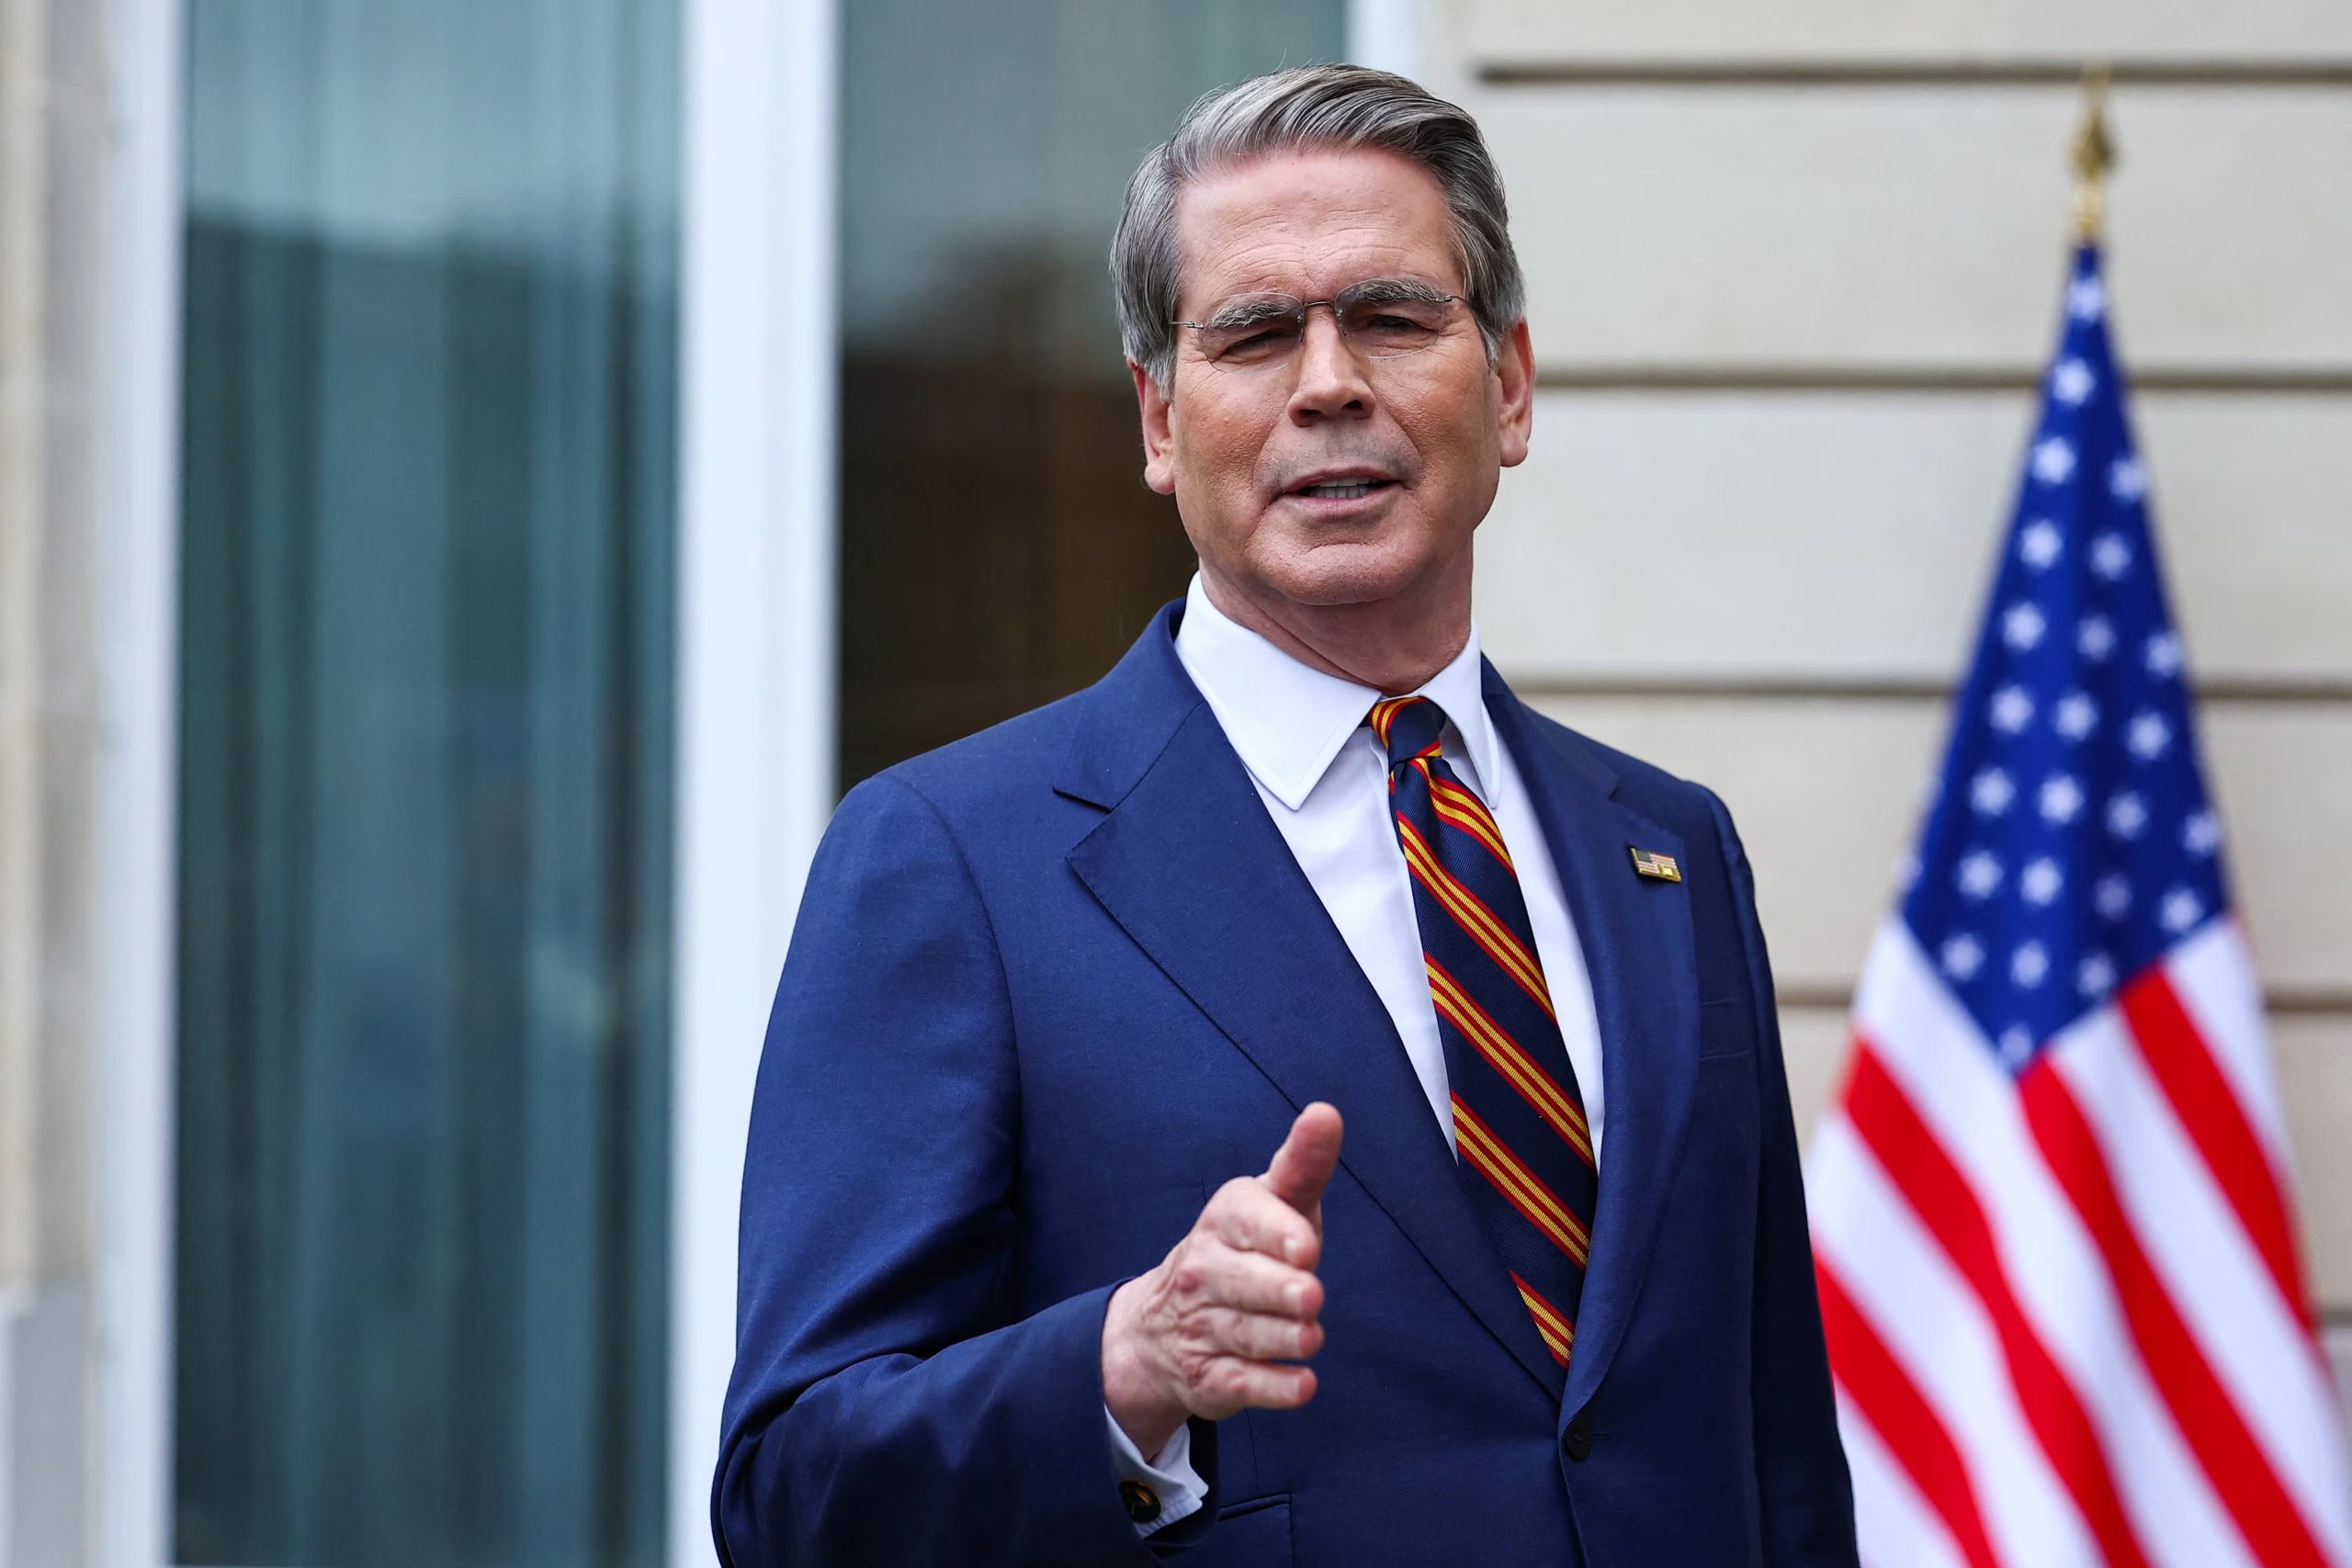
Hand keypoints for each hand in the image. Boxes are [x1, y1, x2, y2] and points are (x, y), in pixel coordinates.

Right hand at [1101, 1103, 1343, 1457]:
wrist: (1163, 1325)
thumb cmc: (1247, 1249)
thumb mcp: (1272, 1202)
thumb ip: (1303, 1163)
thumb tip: (1327, 1112)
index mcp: (1225, 1219)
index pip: (1246, 1220)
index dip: (1276, 1234)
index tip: (1305, 1247)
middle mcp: (1206, 1270)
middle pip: (1243, 1281)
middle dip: (1277, 1290)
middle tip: (1309, 1295)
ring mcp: (1203, 1325)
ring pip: (1245, 1334)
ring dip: (1281, 1338)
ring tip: (1310, 1337)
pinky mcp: (1209, 1376)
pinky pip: (1241, 1384)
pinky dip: (1273, 1388)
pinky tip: (1303, 1386)